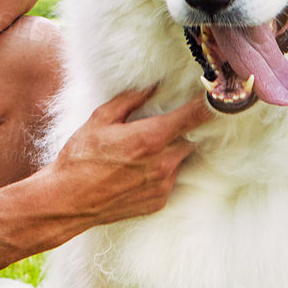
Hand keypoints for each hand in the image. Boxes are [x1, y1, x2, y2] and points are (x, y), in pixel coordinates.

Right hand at [43, 86, 212, 226]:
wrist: (68, 200)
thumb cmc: (80, 157)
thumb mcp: (100, 119)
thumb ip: (130, 100)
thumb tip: (153, 85)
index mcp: (150, 138)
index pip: (193, 117)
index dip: (209, 105)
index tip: (218, 95)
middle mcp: (163, 163)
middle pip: (190, 140)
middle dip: (180, 132)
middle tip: (158, 126)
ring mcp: (163, 185)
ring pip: (180, 160)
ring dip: (169, 152)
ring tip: (140, 152)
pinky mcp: (159, 202)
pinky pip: (170, 179)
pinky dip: (160, 172)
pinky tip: (136, 171)